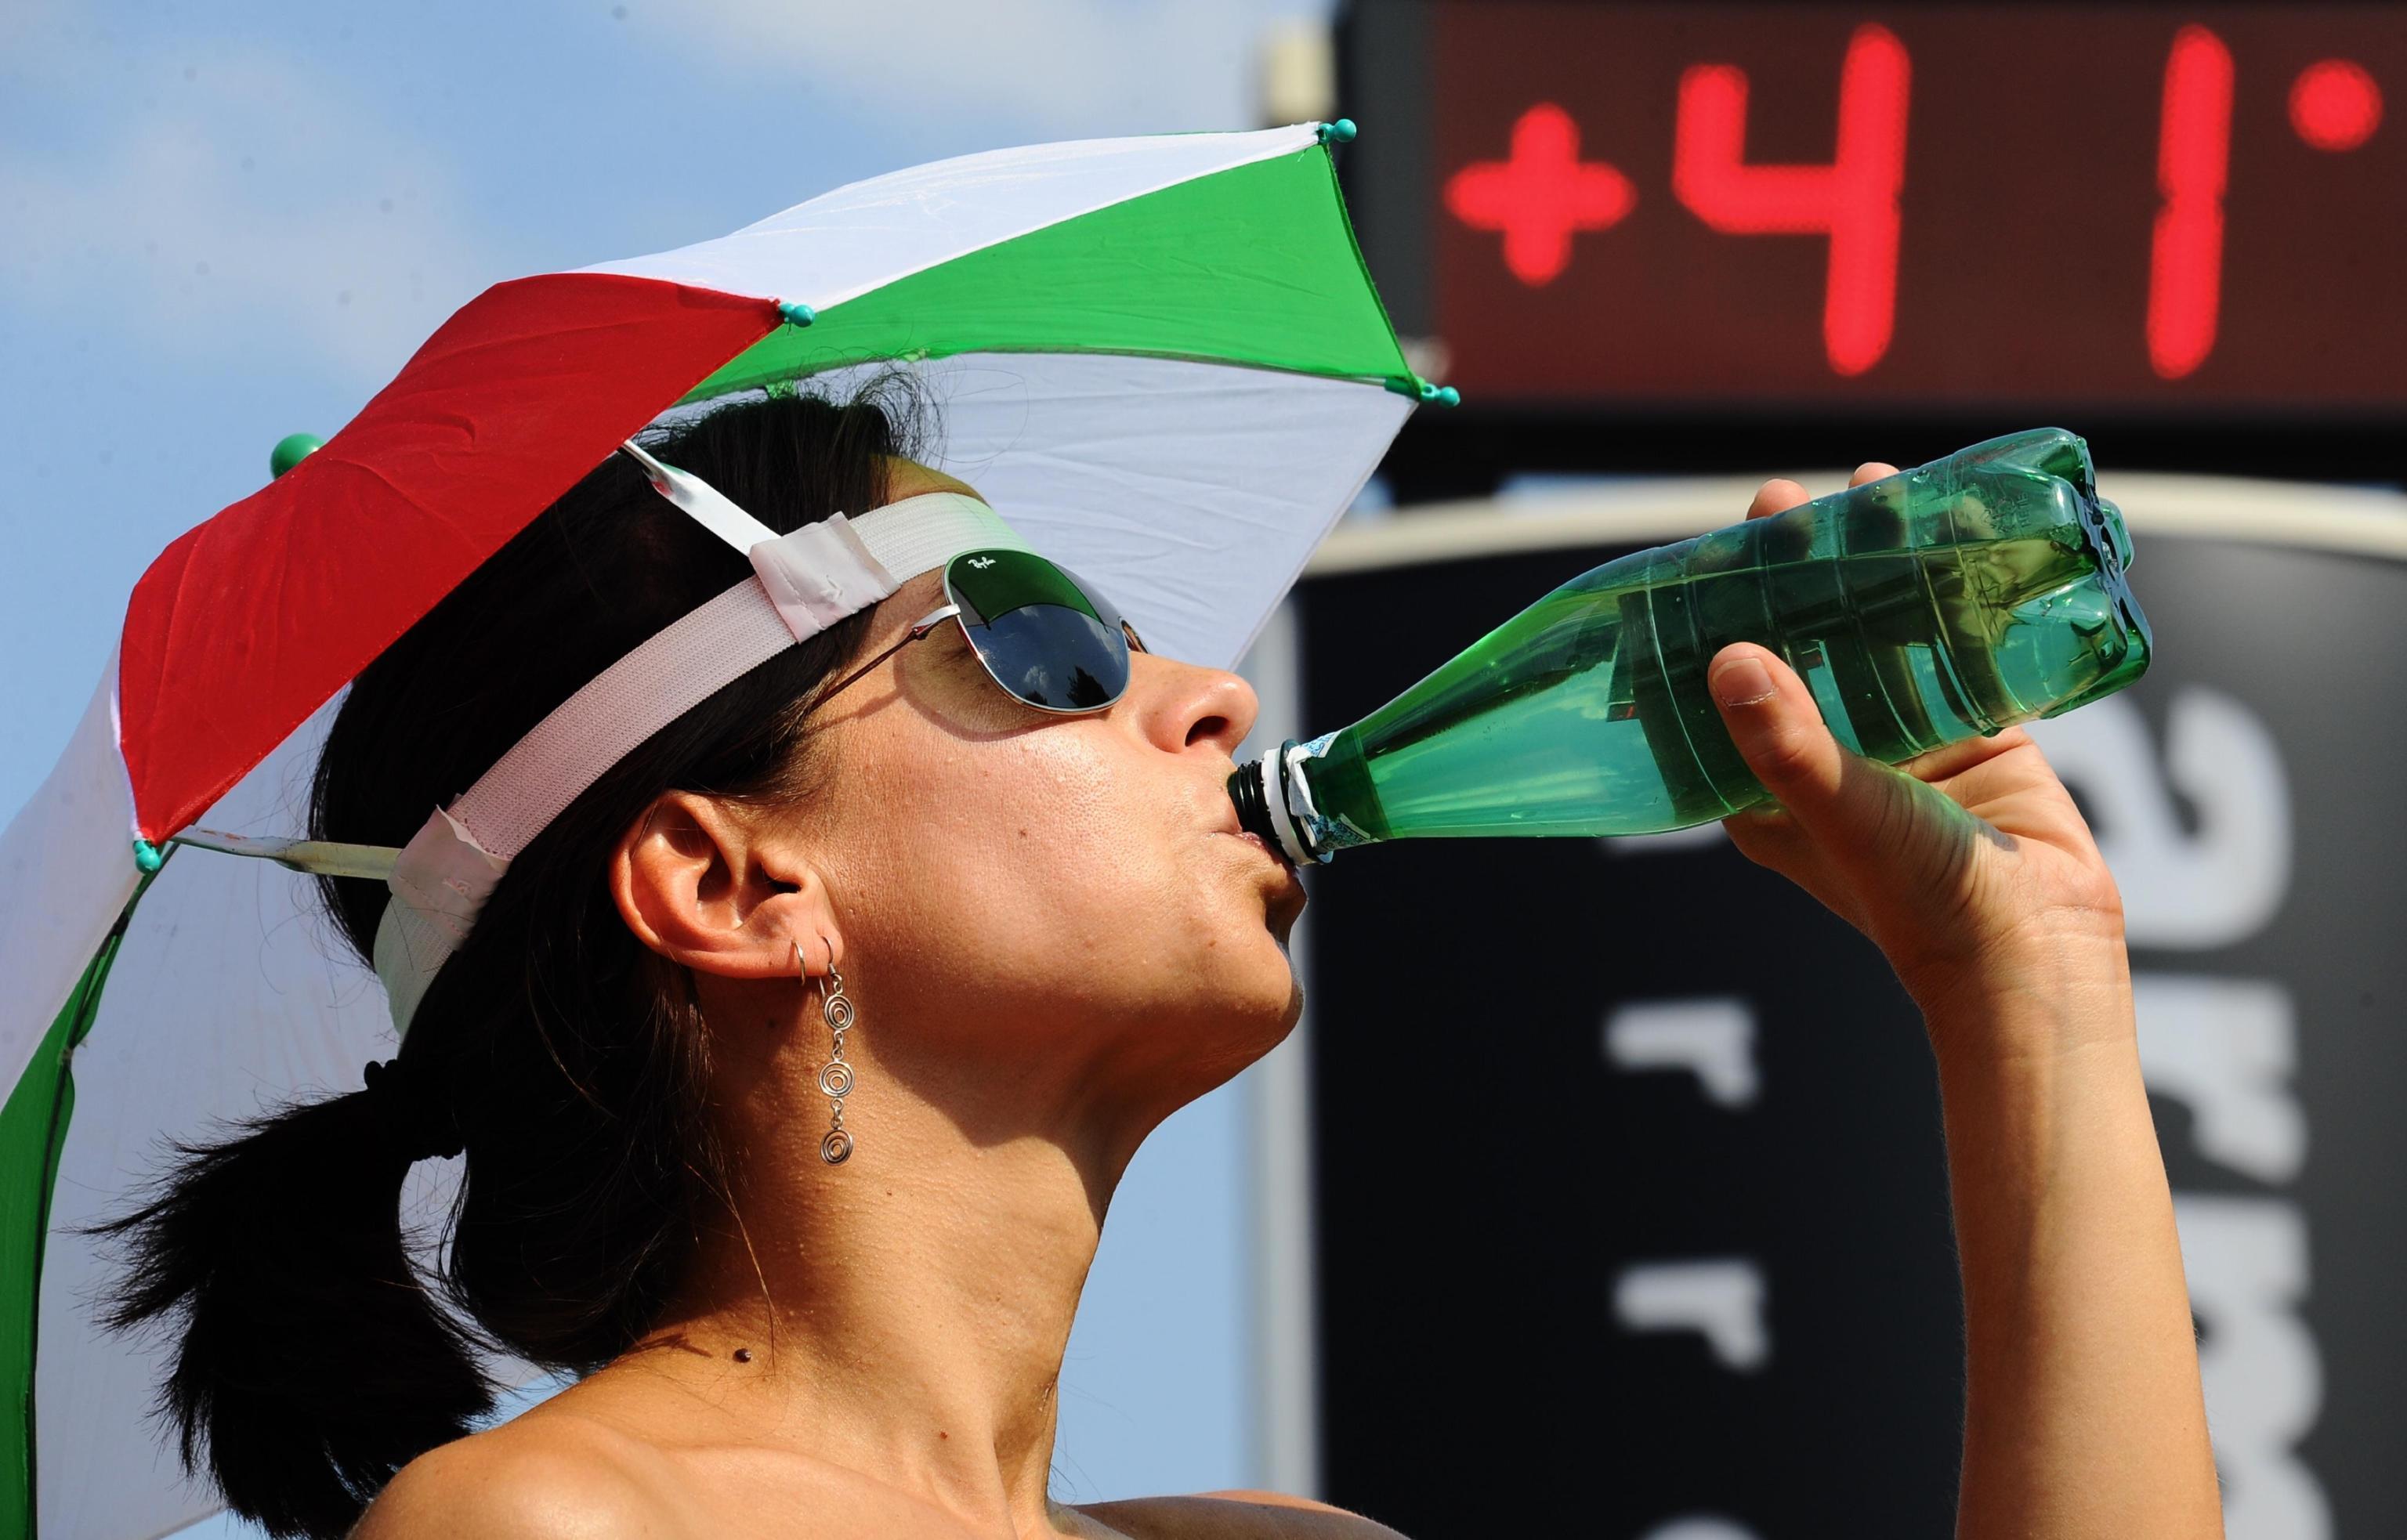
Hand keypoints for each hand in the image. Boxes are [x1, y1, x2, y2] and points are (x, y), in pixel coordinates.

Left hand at [1707, 465, 2128, 1043]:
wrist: (2038, 950)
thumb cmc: (1922, 899)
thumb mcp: (1842, 810)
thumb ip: (1787, 739)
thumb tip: (1726, 659)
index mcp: (1768, 789)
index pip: (1723, 689)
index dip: (1712, 619)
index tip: (1709, 553)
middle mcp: (1827, 759)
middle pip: (1801, 646)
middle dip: (1793, 574)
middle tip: (1787, 502)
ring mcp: (1902, 745)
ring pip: (1880, 635)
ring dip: (1877, 566)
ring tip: (1871, 489)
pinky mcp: (1974, 734)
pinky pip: (1956, 647)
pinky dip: (1953, 592)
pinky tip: (1956, 527)